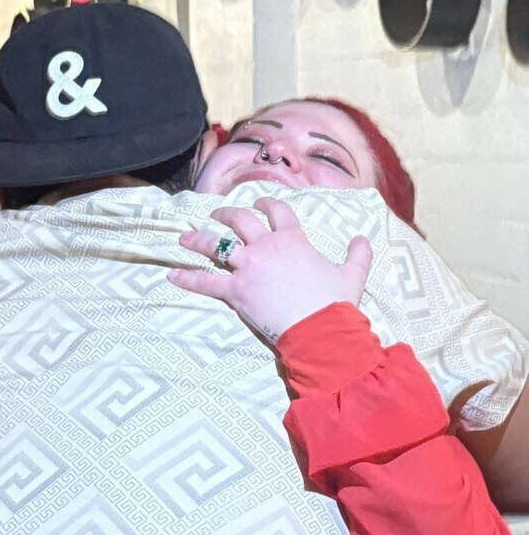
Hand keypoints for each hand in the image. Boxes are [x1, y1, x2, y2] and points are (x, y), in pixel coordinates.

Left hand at [168, 198, 372, 343]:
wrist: (320, 329)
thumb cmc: (335, 302)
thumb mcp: (352, 275)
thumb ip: (358, 254)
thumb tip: (363, 239)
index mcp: (293, 239)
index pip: (277, 212)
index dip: (266, 205)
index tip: (258, 204)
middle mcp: (266, 247)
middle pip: (240, 221)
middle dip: (226, 214)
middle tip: (216, 214)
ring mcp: (248, 267)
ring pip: (216, 245)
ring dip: (198, 239)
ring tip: (185, 236)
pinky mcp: (235, 291)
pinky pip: (205, 281)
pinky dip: (187, 278)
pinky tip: (171, 274)